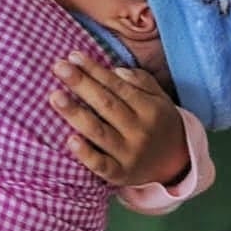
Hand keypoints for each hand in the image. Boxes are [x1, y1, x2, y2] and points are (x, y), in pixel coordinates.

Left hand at [49, 51, 189, 185]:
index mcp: (150, 109)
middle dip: (81, 84)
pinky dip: (85, 154)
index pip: (118, 86)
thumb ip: (140, 81)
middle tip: (59, 67)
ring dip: (75, 113)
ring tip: (55, 96)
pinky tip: (69, 140)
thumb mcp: (159, 99)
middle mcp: (140, 131)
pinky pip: (100, 164)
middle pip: (106, 104)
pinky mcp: (119, 174)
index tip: (73, 56)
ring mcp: (129, 154)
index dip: (95, 70)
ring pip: (98, 131)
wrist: (174, 164)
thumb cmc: (158, 124)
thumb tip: (115, 70)